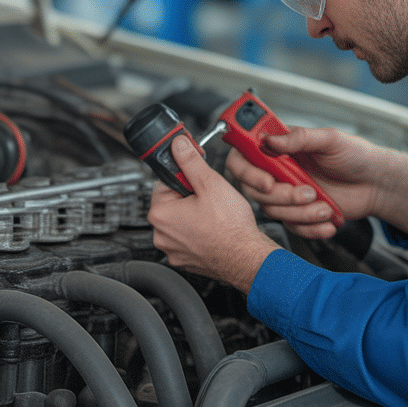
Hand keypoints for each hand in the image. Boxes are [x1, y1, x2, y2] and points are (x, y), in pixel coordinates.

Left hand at [148, 135, 281, 293]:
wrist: (247, 258)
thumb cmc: (231, 228)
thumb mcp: (210, 184)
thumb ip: (190, 161)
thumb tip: (179, 145)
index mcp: (160, 214)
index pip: (164, 183)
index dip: (184, 179)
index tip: (197, 181)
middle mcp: (160, 235)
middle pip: (171, 204)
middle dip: (188, 198)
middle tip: (209, 201)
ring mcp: (171, 250)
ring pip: (179, 223)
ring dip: (193, 217)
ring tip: (213, 217)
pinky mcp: (183, 261)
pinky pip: (186, 240)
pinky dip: (197, 235)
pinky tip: (213, 231)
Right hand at [225, 127, 407, 238]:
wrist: (377, 183)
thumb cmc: (356, 155)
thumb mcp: (329, 139)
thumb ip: (298, 138)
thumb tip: (270, 139)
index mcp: (280, 149)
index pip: (243, 157)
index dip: (247, 171)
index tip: (267, 180)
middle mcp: (279, 172)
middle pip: (255, 190)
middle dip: (282, 196)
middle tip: (308, 192)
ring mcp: (288, 194)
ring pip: (274, 211)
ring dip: (300, 212)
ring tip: (323, 205)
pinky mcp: (300, 214)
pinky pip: (293, 227)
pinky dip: (310, 227)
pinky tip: (327, 219)